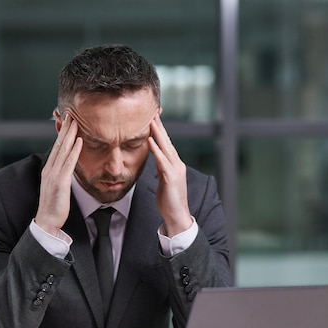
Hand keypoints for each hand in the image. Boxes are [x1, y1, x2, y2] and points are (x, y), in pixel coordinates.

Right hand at [35, 113, 82, 235]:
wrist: (46, 222)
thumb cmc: (54, 206)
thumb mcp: (57, 187)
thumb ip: (61, 175)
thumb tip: (68, 168)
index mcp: (49, 169)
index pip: (56, 147)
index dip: (61, 132)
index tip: (67, 119)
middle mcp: (50, 169)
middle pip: (58, 144)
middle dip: (65, 128)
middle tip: (70, 112)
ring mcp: (54, 175)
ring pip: (63, 150)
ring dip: (69, 134)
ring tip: (75, 120)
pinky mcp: (60, 182)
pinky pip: (68, 163)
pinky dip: (74, 150)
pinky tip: (79, 140)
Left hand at [148, 114, 192, 236]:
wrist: (176, 215)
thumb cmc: (168, 200)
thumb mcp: (163, 180)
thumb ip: (160, 168)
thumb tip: (155, 159)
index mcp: (173, 164)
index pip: (166, 144)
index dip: (159, 130)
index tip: (153, 117)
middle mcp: (176, 164)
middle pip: (167, 141)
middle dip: (159, 126)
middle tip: (153, 111)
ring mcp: (175, 170)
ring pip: (166, 147)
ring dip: (158, 133)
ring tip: (151, 120)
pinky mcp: (171, 177)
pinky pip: (162, 161)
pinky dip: (156, 150)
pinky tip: (150, 140)